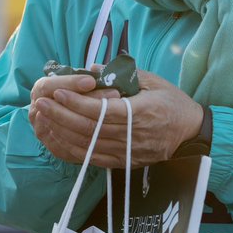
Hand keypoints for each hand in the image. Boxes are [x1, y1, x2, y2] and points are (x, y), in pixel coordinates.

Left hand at [29, 70, 202, 169]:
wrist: (192, 135)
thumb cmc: (173, 103)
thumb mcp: (153, 81)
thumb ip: (122, 75)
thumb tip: (90, 69)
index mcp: (143, 113)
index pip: (104, 111)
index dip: (78, 103)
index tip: (58, 93)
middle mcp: (133, 136)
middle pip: (90, 129)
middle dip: (61, 116)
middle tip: (40, 103)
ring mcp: (128, 152)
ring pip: (87, 146)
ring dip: (61, 133)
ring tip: (42, 118)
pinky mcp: (123, 163)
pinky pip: (92, 159)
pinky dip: (70, 149)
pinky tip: (56, 137)